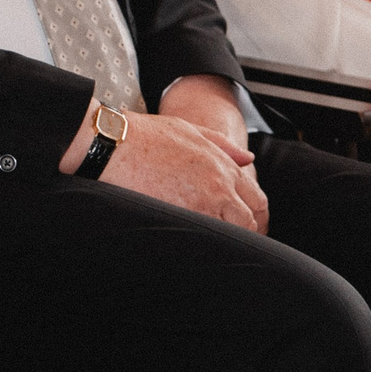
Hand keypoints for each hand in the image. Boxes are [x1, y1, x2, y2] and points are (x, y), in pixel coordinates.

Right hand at [96, 110, 265, 232]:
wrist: (113, 144)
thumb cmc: (145, 134)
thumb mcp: (189, 130)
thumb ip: (222, 145)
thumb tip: (247, 159)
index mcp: (222, 166)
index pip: (256, 199)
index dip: (254, 214)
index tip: (244, 221)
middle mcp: (217, 187)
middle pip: (248, 222)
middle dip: (243, 230)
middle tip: (229, 235)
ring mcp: (200, 205)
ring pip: (229, 233)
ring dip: (222, 237)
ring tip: (208, 238)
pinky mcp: (180, 218)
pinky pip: (203, 239)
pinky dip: (201, 242)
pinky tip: (192, 240)